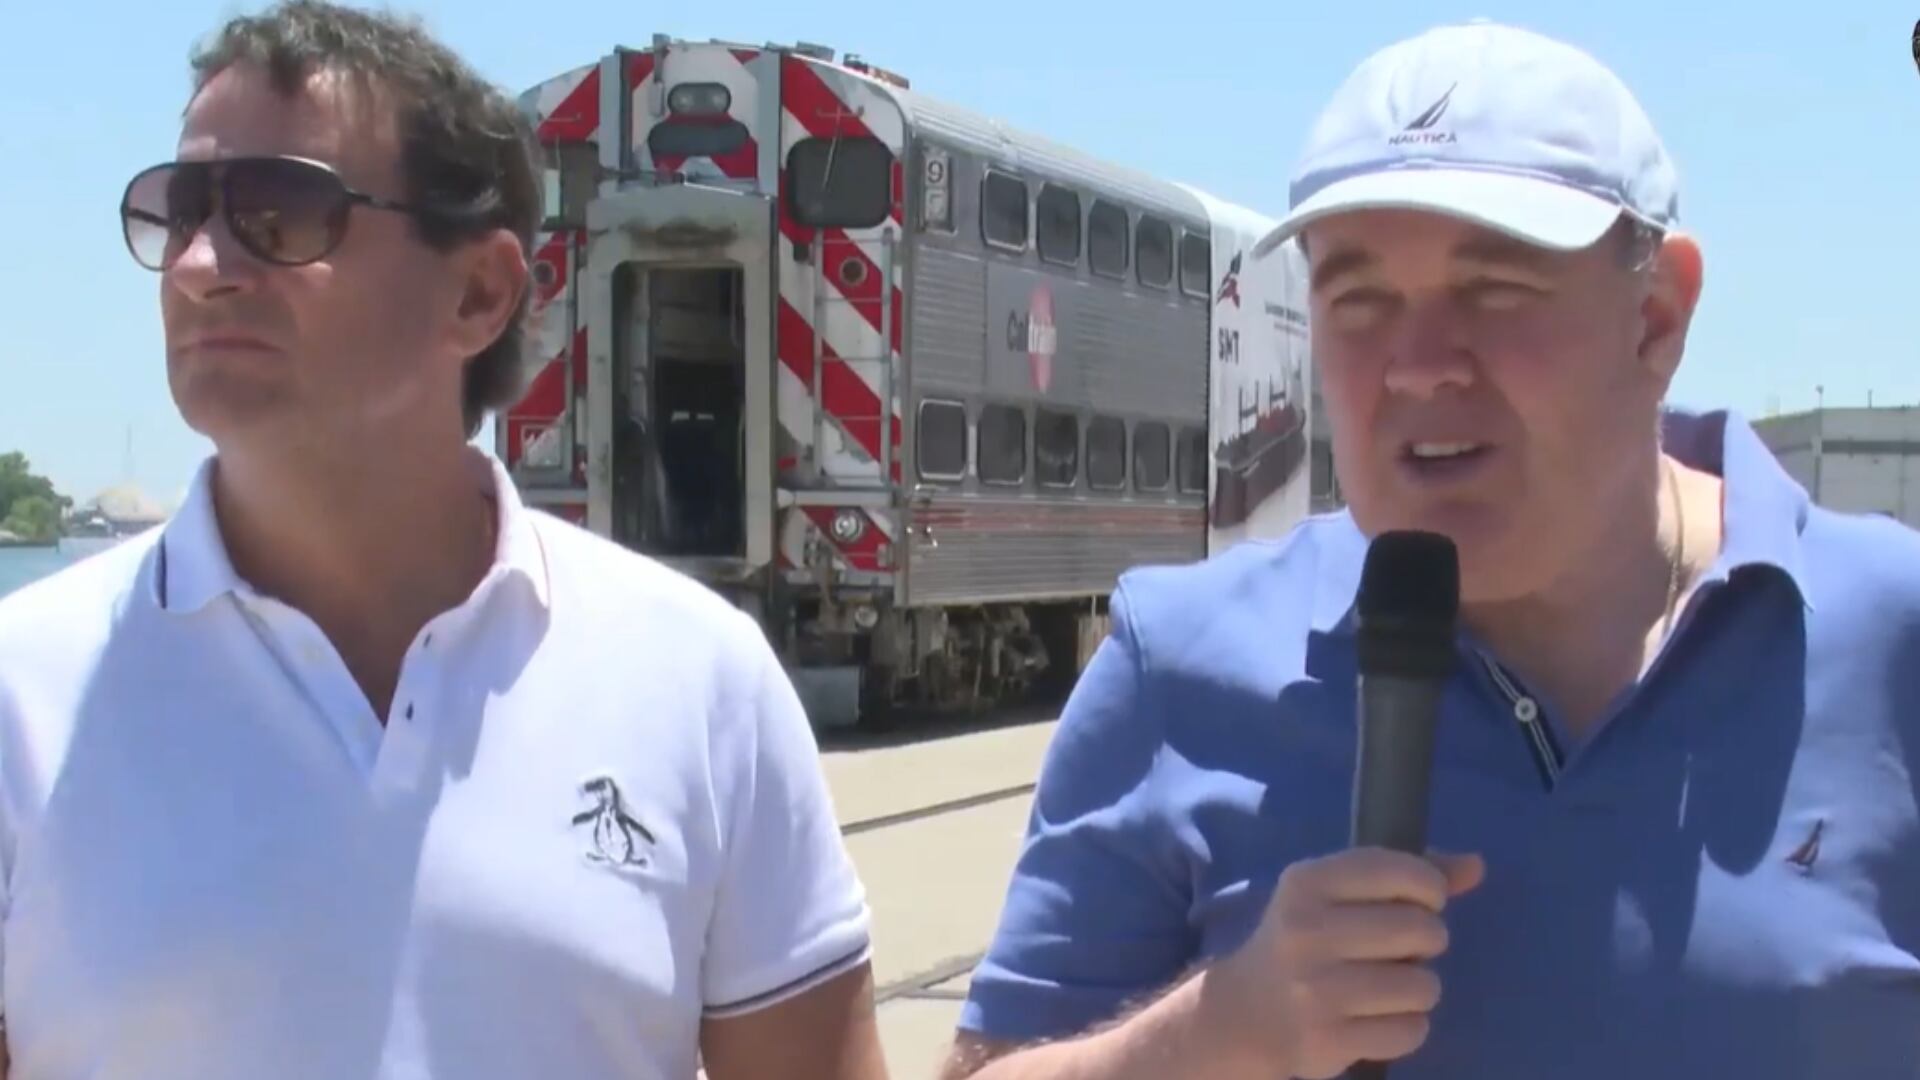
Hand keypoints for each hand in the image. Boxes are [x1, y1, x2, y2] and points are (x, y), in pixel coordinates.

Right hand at [1199, 847, 1484, 1078]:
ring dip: (1418, 989)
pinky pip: (1412, 1031)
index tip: (1421, 902)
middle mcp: (1307, 931)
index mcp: (1307, 882)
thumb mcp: (1339, 894)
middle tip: (1402, 950)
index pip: (1399, 870)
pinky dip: (1406, 1027)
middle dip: (1427, 940)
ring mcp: (1316, 990)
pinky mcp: (1328, 1040)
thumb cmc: (1306, 940)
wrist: (1245, 1011)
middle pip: (1420, 929)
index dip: (1429, 887)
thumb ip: (1406, 875)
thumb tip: (1476, 865)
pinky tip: (1377, 1019)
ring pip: (1422, 986)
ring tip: (1389, 987)